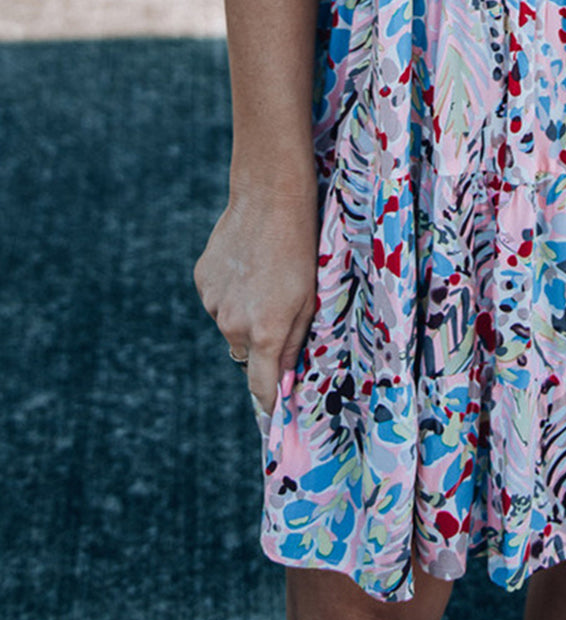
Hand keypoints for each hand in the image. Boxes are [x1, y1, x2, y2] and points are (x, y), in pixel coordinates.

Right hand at [194, 185, 317, 413]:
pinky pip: (218, 299)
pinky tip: (247, 265)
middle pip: (248, 352)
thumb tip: (285, 380)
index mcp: (265, 333)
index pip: (261, 388)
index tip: (274, 420)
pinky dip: (231, 291)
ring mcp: (213, 302)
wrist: (269, 199)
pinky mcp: (202, 281)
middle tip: (280, 308)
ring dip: (245, 313)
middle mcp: (233, 324)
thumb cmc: (301, 249)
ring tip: (264, 277)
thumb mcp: (310, 299)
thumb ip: (295, 343)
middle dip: (263, 342)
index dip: (269, 404)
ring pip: (231, 324)